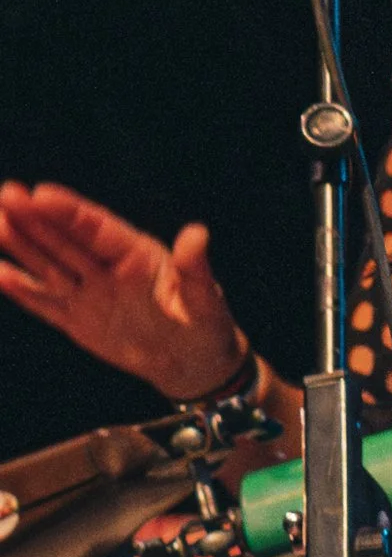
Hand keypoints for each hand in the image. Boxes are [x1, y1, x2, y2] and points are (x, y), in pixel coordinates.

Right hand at [0, 183, 249, 399]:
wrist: (193, 362)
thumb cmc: (206, 323)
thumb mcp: (205, 297)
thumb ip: (195, 268)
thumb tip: (197, 234)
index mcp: (137, 254)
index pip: (97, 228)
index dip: (69, 212)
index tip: (40, 193)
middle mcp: (107, 268)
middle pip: (64, 240)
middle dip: (34, 219)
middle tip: (4, 195)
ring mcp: (89, 294)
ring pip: (48, 266)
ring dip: (20, 245)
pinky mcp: (77, 321)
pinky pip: (45, 304)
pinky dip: (21, 291)